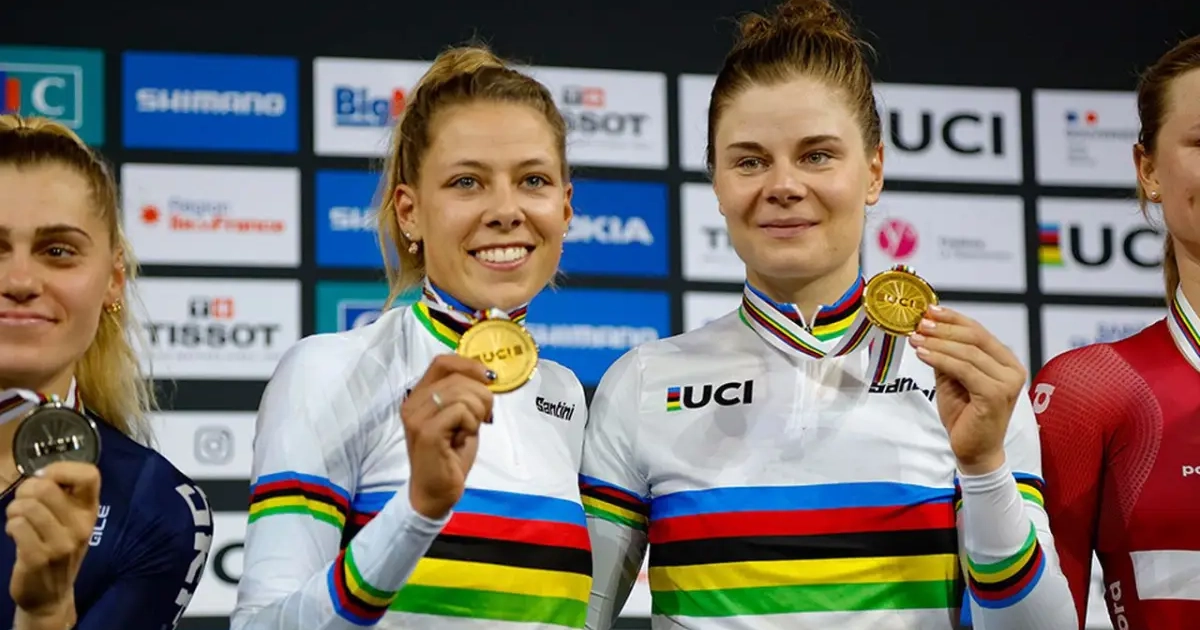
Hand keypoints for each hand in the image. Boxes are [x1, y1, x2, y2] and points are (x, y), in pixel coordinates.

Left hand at [7, 462, 99, 622]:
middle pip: (46, 487)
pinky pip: (17, 526)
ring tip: (18, 519)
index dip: (61, 468)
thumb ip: (63, 497)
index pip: (89, 474)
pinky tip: (15, 533)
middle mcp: (81, 525)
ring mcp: (61, 543)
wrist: (51, 595)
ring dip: (15, 510)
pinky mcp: (39, 558)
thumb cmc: (57, 549)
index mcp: (90, 511)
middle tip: (24, 503)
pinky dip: (10, 526)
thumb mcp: (71, 522)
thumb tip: (40, 476)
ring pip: (27, 506)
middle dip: (25, 491)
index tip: (46, 479)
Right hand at [401, 354, 495, 519]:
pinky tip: (463, 438)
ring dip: (477, 411)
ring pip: (461, 393)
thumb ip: (465, 396)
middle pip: (457, 378)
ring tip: (470, 429)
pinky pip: (460, 411)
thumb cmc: (449, 456)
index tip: (489, 378)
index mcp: (419, 395)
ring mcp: (417, 417)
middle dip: (482, 395)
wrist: (436, 492)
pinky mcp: (427, 432)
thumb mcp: (460, 418)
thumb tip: (486, 376)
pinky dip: (471, 423)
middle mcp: (413, 402)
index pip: (442, 362)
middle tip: (484, 416)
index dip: (469, 364)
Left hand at [907, 306, 1026, 474]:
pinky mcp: (996, 395)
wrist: (975, 451)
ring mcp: (1007, 382)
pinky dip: (940, 359)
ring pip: (968, 352)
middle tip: (919, 323)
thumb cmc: (965, 416)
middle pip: (975, 337)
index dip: (953, 318)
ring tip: (915, 338)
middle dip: (944, 328)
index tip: (929, 310)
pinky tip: (922, 354)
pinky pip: (964, 370)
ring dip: (937, 343)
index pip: (979, 331)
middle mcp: (1012, 369)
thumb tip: (927, 330)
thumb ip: (947, 355)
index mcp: (1005, 361)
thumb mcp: (952, 379)